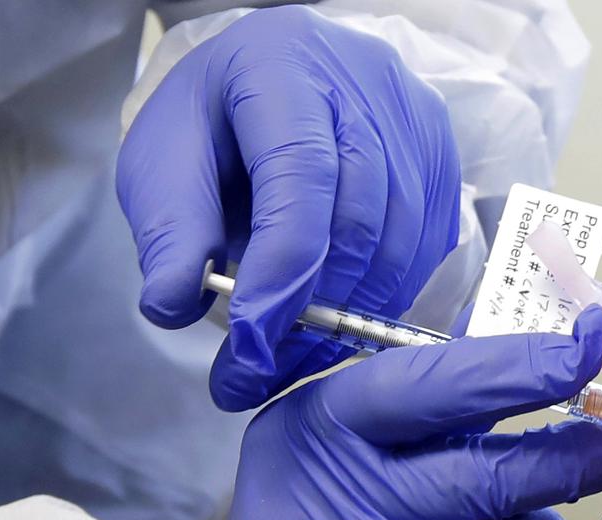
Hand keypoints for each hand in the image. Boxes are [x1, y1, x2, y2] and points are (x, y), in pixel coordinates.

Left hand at [116, 5, 459, 411]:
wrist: (261, 91)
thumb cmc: (207, 125)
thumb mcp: (161, 165)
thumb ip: (169, 231)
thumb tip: (173, 306)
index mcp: (282, 64)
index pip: (300, 174)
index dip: (281, 269)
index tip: (249, 345)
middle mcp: (364, 81)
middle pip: (360, 216)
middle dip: (312, 311)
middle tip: (259, 373)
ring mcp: (414, 119)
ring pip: (401, 242)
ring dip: (349, 318)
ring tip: (291, 359)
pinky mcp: (439, 156)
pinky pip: (425, 247)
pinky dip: (384, 298)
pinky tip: (338, 321)